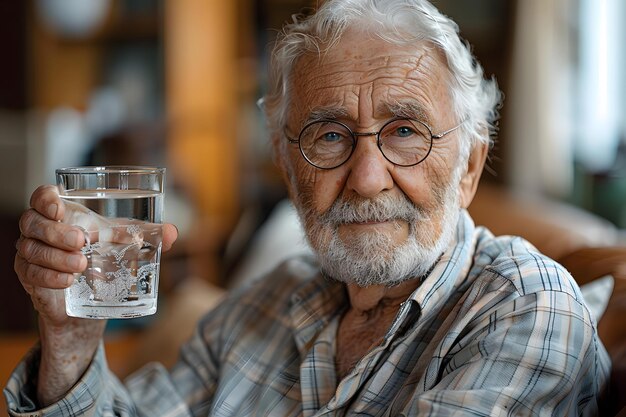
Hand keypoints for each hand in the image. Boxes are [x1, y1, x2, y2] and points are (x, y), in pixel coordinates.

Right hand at [14, 185, 178, 404]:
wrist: (93, 298)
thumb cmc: (104, 258)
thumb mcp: (124, 243)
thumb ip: (147, 235)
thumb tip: (172, 233)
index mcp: (62, 213)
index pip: (42, 196)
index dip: (45, 198)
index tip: (59, 207)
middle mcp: (40, 229)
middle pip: (32, 222)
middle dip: (56, 232)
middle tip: (82, 242)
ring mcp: (30, 252)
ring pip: (30, 249)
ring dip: (56, 257)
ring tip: (81, 265)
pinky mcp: (28, 276)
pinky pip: (31, 274)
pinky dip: (49, 277)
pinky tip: (68, 281)